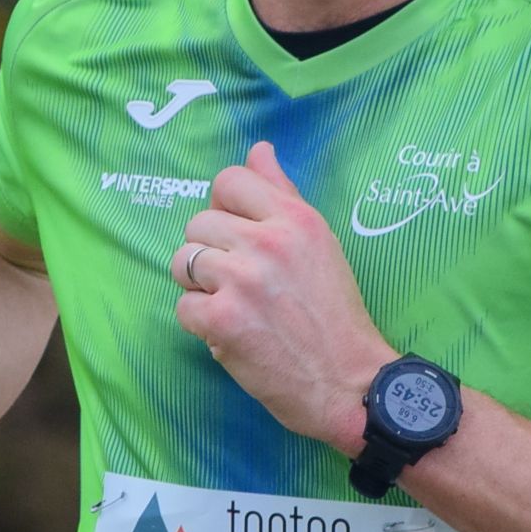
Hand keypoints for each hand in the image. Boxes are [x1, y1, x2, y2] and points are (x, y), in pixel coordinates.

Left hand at [171, 140, 393, 453]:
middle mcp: (267, 241)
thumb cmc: (335, 316)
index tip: (239, 238)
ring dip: (200, 286)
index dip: (224, 210)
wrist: (348, 382)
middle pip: (198, 223)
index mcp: (294, 218)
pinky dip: (201, 323)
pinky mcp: (221, 319)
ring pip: (182, 262)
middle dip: (210, 254)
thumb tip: (259, 149)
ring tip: (233, 305)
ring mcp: (241, 280)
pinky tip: (231, 333)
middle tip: (241, 283)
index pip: (228, 182)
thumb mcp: (319, 243)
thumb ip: (283, 195)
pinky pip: (183, 306)